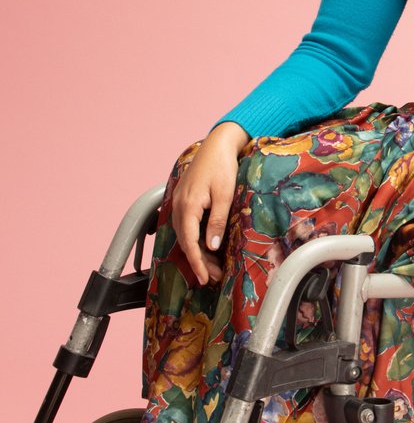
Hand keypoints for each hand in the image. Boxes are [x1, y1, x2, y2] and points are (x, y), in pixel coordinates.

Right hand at [172, 121, 249, 285]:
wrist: (217, 144)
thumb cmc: (222, 166)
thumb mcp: (224, 195)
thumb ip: (217, 221)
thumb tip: (212, 247)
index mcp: (188, 207)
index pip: (190, 243)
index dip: (197, 264)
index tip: (206, 278)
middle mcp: (179, 206)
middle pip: (186, 242)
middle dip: (199, 262)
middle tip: (215, 277)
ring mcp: (179, 202)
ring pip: (186, 235)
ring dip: (198, 252)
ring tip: (214, 266)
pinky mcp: (184, 200)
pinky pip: (187, 225)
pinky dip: (196, 239)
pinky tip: (207, 245)